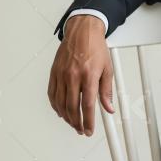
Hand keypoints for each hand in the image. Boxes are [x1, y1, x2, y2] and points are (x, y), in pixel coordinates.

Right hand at [48, 15, 114, 135]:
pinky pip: (52, 94)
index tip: (89, 129)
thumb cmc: (96, 47)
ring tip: (73, 123)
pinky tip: (61, 111)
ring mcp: (61, 74)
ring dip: (66, 116)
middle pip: (72, 107)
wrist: (82, 30)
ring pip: (60, 103)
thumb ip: (107, 90)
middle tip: (81, 129)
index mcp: (89, 75)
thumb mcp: (107, 68)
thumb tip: (109, 108)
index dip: (88, 121)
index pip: (87, 105)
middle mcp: (73, 75)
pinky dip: (55, 105)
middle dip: (76, 122)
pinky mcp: (54, 72)